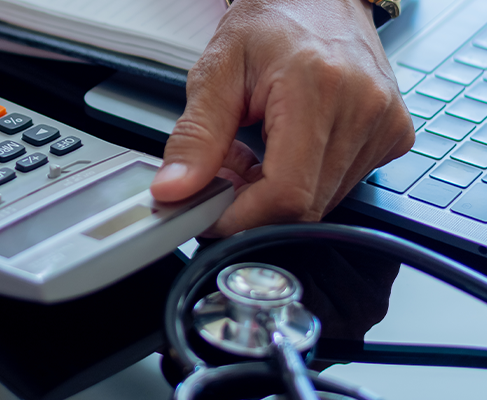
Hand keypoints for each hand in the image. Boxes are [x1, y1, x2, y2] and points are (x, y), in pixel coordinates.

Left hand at [150, 0, 414, 236]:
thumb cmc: (272, 20)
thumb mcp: (217, 70)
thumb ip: (196, 135)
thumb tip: (175, 189)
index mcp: (319, 88)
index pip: (287, 192)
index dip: (242, 217)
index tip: (210, 215)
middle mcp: (364, 109)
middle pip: (303, 205)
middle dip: (253, 204)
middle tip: (225, 171)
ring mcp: (385, 125)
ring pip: (321, 202)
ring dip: (276, 192)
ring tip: (254, 149)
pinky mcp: (392, 137)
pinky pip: (340, 186)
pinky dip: (302, 181)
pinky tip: (284, 149)